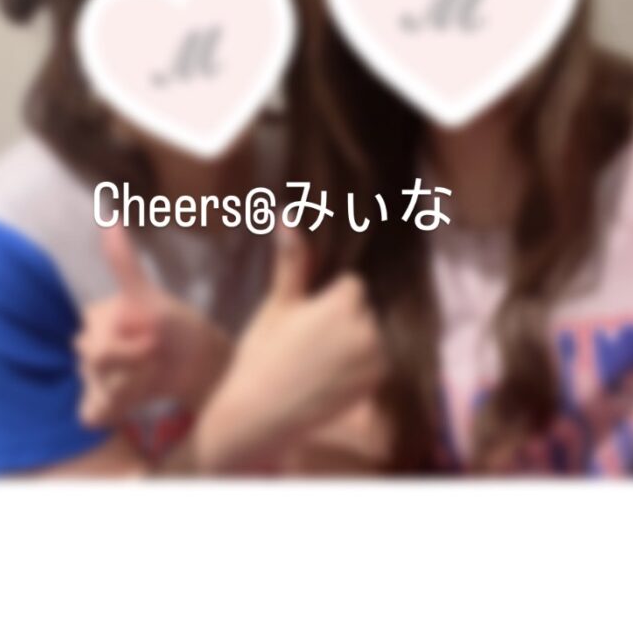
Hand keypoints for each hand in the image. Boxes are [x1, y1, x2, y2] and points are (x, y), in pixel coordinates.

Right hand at [76, 226, 230, 427]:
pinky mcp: (100, 403)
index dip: (132, 350)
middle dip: (137, 367)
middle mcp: (86, 345)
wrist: (202, 362)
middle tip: (158, 356)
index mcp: (94, 318)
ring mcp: (91, 377)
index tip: (155, 341)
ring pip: (101, 396)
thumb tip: (109, 221)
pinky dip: (116, 409)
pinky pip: (91, 414)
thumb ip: (125, 264)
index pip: (97, 349)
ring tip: (155, 374)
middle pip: (98, 372)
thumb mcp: (152, 299)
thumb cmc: (179, 328)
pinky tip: (139, 396)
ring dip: (137, 389)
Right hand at [192, 227, 386, 471]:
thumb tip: (287, 217)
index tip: (305, 321)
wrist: (258, 416)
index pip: (351, 286)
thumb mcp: (277, 305)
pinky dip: (356, 368)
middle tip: (306, 344)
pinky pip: (372, 363)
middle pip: (362, 311)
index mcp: (345, 304)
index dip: (327, 300)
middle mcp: (368, 330)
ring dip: (351, 343)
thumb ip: (292, 262)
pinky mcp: (374, 386)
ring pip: (369, 336)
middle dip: (342, 321)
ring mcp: (374, 361)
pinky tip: (327, 379)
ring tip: (315, 362)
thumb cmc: (262, 355)